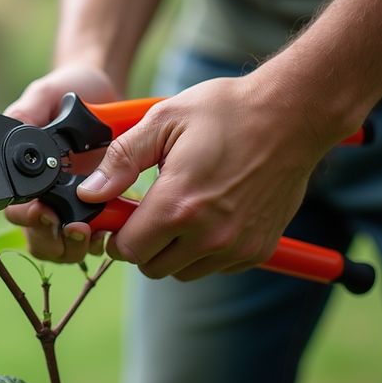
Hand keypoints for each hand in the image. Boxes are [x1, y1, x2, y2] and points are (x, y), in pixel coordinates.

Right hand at [3, 64, 117, 262]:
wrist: (105, 93)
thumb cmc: (71, 90)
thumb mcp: (46, 94)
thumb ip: (26, 112)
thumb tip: (13, 133)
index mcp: (25, 172)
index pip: (16, 208)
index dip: (29, 217)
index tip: (46, 211)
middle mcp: (42, 195)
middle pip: (36, 238)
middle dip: (53, 239)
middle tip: (76, 227)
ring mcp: (67, 206)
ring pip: (60, 248)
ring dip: (74, 246)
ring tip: (92, 231)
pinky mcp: (95, 210)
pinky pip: (88, 243)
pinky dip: (97, 242)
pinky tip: (110, 229)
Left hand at [78, 73, 345, 280]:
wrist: (291, 115)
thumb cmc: (226, 112)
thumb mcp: (163, 120)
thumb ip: (121, 160)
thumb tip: (90, 192)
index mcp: (178, 204)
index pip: (128, 250)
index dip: (117, 233)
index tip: (120, 213)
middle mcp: (209, 235)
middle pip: (152, 266)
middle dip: (142, 242)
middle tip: (148, 209)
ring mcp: (236, 246)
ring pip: (183, 271)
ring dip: (173, 249)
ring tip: (180, 209)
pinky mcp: (258, 249)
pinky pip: (216, 266)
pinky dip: (205, 250)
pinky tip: (209, 214)